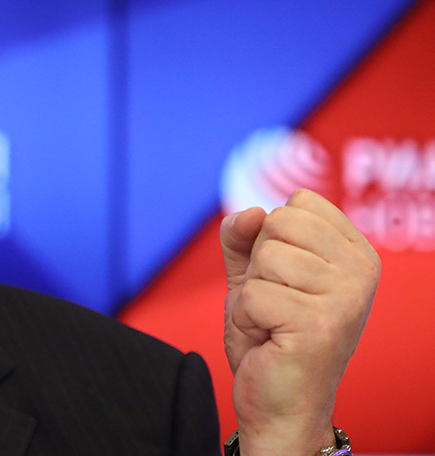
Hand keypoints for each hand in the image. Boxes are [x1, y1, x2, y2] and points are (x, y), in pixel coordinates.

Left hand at [220, 189, 379, 455]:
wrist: (279, 403)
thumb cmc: (270, 336)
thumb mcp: (252, 274)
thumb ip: (244, 236)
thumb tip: (251, 211)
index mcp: (355, 252)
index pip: (300, 203)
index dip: (271, 238)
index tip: (285, 279)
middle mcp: (362, 271)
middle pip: (280, 222)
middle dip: (259, 265)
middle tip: (274, 304)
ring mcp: (347, 297)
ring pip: (265, 257)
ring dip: (252, 294)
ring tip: (272, 323)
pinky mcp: (320, 324)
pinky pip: (253, 295)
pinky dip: (247, 319)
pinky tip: (269, 340)